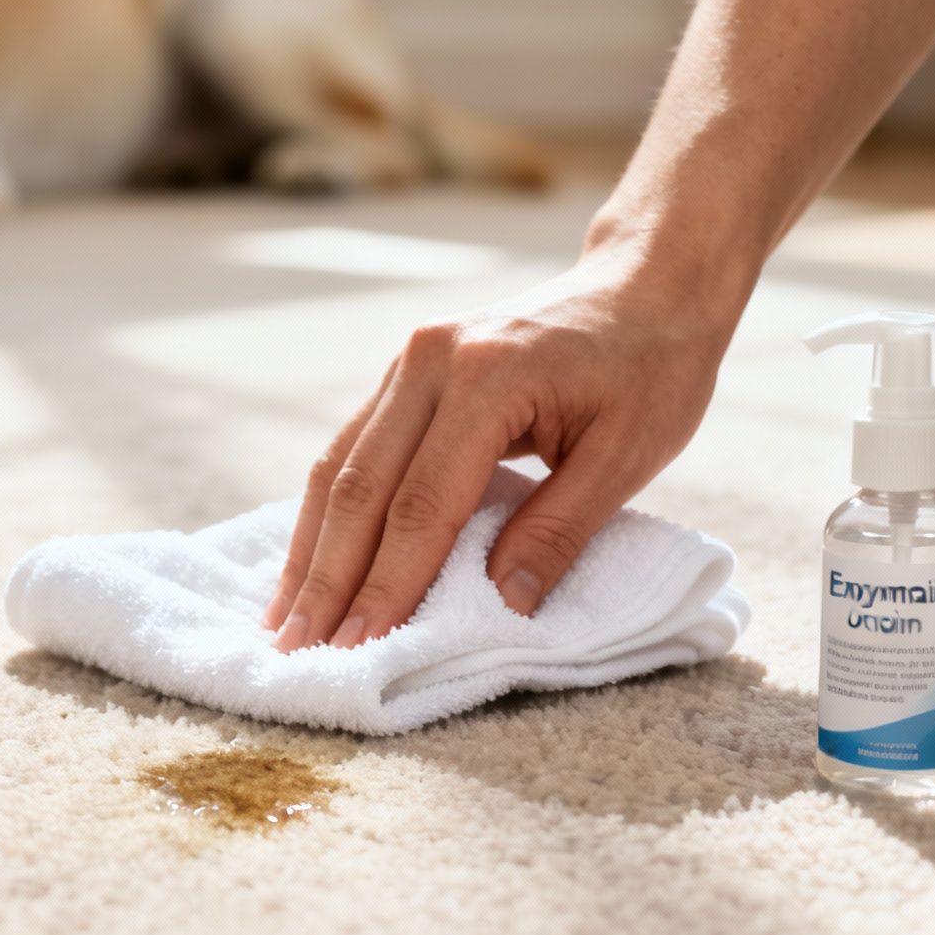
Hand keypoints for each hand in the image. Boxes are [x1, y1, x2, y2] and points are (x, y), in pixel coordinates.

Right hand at [266, 245, 734, 650]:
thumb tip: (502, 605)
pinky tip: (309, 562)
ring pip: (339, 468)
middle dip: (328, 578)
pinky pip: (351, 450)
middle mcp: (430, 361)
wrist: (645, 284)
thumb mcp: (628, 456)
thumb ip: (559, 530)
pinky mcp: (403, 374)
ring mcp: (408, 362)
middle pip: (361, 487)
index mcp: (489, 378)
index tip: (359, 646)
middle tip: (297, 650)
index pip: (422, 503)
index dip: (388, 582)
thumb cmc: (651, 369)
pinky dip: (326, 513)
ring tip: (284, 621)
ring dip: (310, 550)